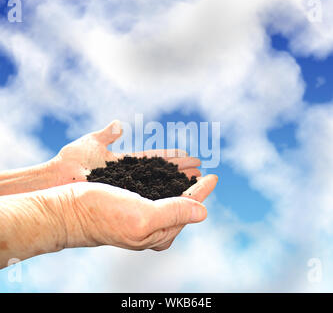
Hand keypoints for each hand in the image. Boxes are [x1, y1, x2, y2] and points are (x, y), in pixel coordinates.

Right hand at [0, 172, 216, 267]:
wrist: (68, 210)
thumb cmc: (102, 214)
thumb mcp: (143, 215)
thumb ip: (174, 212)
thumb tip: (202, 212)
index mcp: (159, 233)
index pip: (188, 209)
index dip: (202, 192)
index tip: (213, 176)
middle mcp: (151, 228)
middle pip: (180, 205)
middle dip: (193, 188)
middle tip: (203, 172)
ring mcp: (139, 217)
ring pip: (167, 198)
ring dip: (179, 183)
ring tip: (188, 170)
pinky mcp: (128, 206)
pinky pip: (153, 193)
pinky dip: (162, 182)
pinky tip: (163, 175)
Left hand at [52, 120, 201, 185]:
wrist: (56, 179)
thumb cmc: (70, 160)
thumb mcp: (92, 142)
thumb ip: (108, 134)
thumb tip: (120, 124)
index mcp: (125, 165)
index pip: (154, 160)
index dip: (172, 158)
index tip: (189, 155)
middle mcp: (129, 179)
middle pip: (161, 173)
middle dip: (180, 171)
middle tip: (200, 169)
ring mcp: (127, 190)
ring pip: (158, 185)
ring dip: (177, 183)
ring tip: (197, 180)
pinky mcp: (123, 199)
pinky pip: (149, 195)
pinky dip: (165, 195)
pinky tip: (180, 196)